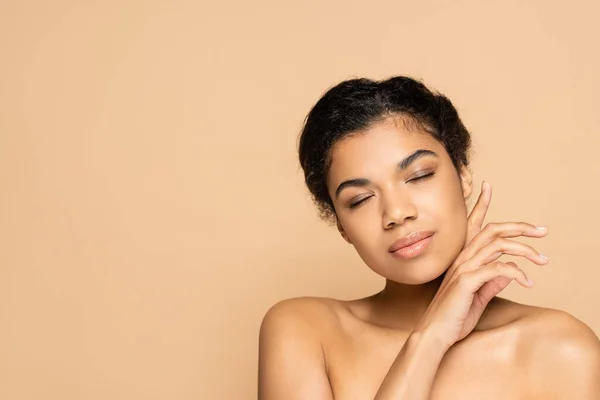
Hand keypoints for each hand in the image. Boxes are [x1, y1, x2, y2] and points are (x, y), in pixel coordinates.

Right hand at [416, 181, 548, 349]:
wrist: (435, 333)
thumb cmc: (453, 317)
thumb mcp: (477, 296)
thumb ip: (492, 282)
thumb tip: (510, 272)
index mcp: (462, 259)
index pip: (474, 226)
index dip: (481, 204)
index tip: (488, 187)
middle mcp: (461, 258)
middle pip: (492, 230)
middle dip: (520, 227)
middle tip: (542, 231)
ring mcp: (463, 268)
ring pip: (498, 246)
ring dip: (525, 251)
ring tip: (543, 260)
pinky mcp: (467, 281)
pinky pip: (498, 269)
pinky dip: (517, 273)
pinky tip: (527, 282)